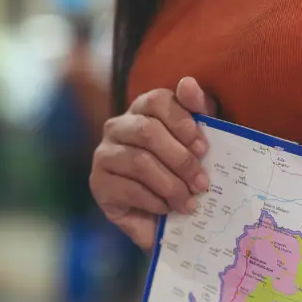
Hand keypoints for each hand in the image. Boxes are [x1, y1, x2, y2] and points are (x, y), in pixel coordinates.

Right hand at [91, 77, 216, 249]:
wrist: (166, 218)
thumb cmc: (183, 174)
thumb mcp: (199, 142)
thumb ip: (199, 111)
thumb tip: (188, 83)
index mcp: (142, 110)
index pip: (156, 100)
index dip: (182, 122)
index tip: (203, 148)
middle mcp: (117, 127)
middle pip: (147, 131)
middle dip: (180, 159)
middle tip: (202, 183)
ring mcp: (104, 155)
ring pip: (139, 162)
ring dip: (171, 185)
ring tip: (188, 203)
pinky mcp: (99, 184)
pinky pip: (128, 188)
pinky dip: (154, 201)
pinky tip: (166, 209)